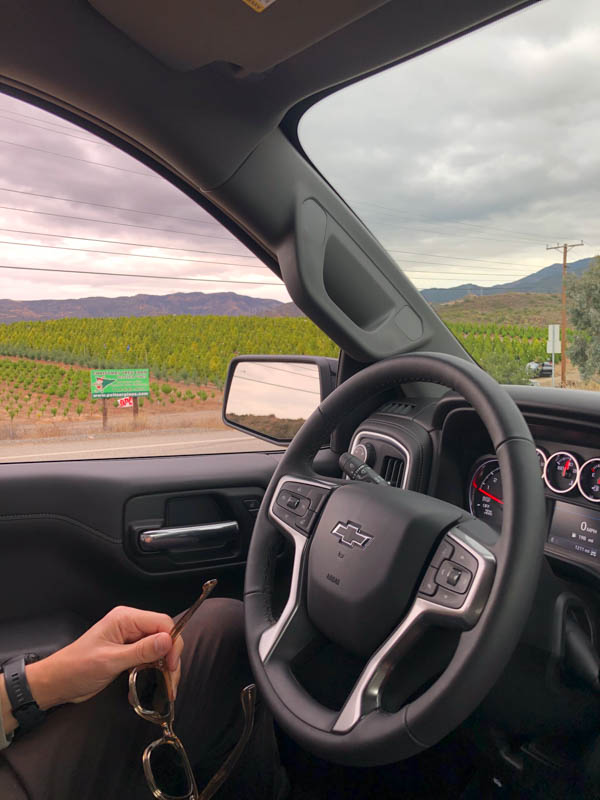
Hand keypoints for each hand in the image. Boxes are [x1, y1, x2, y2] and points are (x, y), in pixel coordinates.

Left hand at [26, 606, 182, 709]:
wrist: (58, 682)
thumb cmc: (77, 668)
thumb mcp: (110, 661)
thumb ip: (141, 651)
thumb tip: (167, 641)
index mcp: (126, 618)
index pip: (161, 622)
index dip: (172, 642)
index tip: (172, 665)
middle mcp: (130, 625)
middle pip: (163, 635)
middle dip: (171, 658)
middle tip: (171, 681)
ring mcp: (130, 638)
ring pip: (159, 648)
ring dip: (165, 667)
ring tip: (167, 687)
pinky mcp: (129, 652)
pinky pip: (150, 657)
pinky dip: (155, 671)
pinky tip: (154, 683)